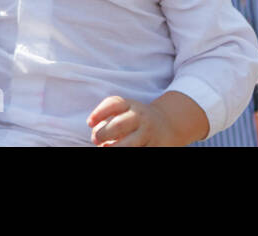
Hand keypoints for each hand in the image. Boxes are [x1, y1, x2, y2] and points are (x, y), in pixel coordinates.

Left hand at [88, 92, 207, 146]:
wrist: (168, 124)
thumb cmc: (136, 118)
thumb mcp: (125, 109)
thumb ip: (107, 115)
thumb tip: (96, 134)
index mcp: (131, 105)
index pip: (114, 104)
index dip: (98, 113)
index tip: (90, 123)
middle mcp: (141, 118)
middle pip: (119, 125)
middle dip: (103, 134)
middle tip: (96, 139)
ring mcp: (149, 134)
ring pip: (129, 145)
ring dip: (114, 148)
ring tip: (105, 148)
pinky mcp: (156, 147)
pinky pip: (139, 151)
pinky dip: (126, 152)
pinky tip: (121, 150)